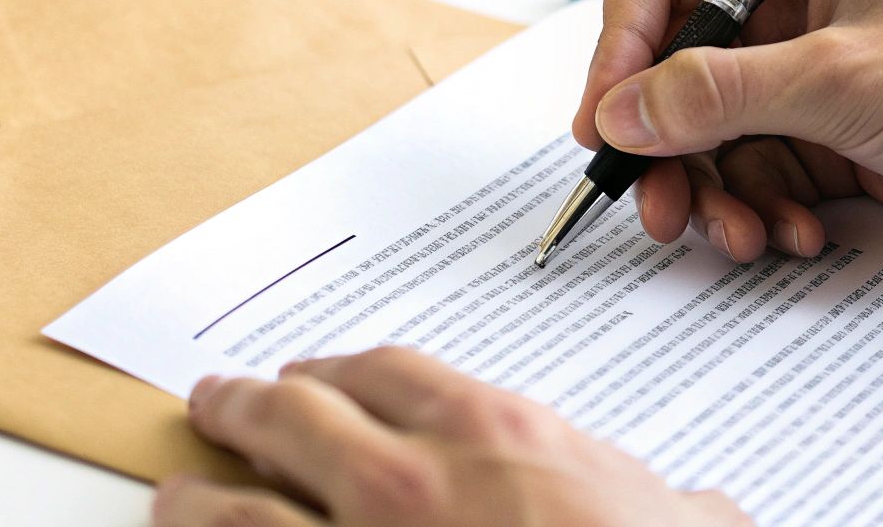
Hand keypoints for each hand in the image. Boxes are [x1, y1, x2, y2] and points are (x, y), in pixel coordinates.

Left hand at [154, 346, 749, 526]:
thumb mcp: (686, 520)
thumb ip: (676, 502)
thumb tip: (706, 510)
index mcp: (492, 434)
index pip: (386, 371)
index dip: (339, 371)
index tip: (322, 376)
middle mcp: (408, 484)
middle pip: (292, 416)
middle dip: (246, 405)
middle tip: (221, 402)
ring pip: (236, 512)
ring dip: (198, 499)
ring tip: (176, 496)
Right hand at [571, 0, 882, 261]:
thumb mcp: (842, 80)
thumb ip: (721, 94)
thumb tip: (622, 110)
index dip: (622, 43)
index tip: (607, 117)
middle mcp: (793, 7)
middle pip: (676, 69)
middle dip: (663, 144)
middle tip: (655, 204)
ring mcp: (809, 76)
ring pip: (712, 136)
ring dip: (712, 192)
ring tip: (733, 235)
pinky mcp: (830, 139)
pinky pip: (758, 176)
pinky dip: (761, 212)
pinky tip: (794, 236)